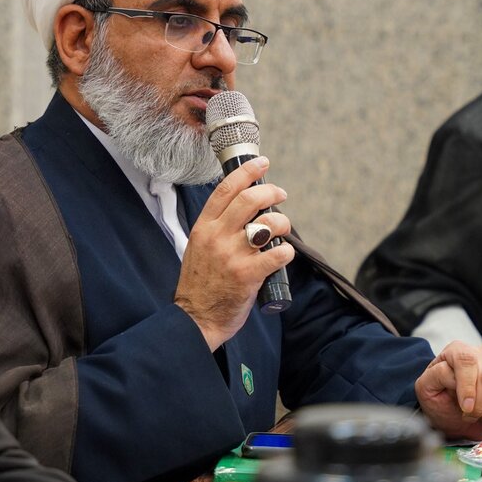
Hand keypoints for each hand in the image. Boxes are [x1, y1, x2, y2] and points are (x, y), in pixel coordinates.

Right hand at [175, 156, 294, 350]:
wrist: (195, 318)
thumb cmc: (200, 284)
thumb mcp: (198, 247)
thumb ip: (215, 227)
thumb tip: (242, 208)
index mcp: (204, 227)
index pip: (225, 189)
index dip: (247, 172)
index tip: (262, 164)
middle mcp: (217, 237)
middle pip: (250, 200)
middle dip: (272, 193)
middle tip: (281, 195)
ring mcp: (232, 256)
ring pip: (267, 224)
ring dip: (282, 222)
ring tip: (283, 230)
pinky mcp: (248, 275)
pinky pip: (278, 254)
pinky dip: (287, 251)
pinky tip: (284, 253)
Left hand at [414, 341, 481, 440]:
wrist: (455, 413)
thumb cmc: (441, 399)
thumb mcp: (427, 388)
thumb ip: (436, 376)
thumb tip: (453, 375)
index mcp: (458, 350)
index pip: (466, 360)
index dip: (467, 387)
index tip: (465, 408)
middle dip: (479, 405)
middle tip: (469, 416)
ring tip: (480, 417)